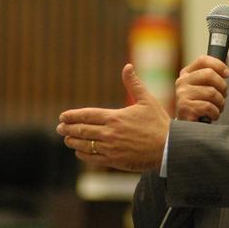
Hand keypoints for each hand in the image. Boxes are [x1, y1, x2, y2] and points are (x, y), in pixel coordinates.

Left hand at [56, 64, 170, 171]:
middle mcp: (110, 133)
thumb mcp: (147, 100)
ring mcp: (110, 148)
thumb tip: (127, 66)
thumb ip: (134, 84)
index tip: (62, 117)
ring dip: (72, 141)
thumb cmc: (159, 123)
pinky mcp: (114, 161)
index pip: (87, 116)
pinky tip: (80, 151)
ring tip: (66, 139)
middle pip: (81, 131)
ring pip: (84, 145)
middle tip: (59, 128)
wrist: (169, 147)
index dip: (72, 116)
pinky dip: (83, 154)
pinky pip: (92, 158)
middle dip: (68, 129)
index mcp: (115, 117)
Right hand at [174, 55, 228, 121]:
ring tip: (217, 108)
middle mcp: (182, 82)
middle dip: (222, 87)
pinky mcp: (185, 108)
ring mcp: (182, 94)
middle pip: (209, 74)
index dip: (219, 64)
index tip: (228, 73)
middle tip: (223, 96)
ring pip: (212, 92)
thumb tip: (225, 58)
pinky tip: (211, 115)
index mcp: (187, 73)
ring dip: (220, 103)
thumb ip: (213, 74)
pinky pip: (209, 106)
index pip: (203, 60)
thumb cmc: (200, 105)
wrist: (187, 127)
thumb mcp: (205, 86)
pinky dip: (215, 113)